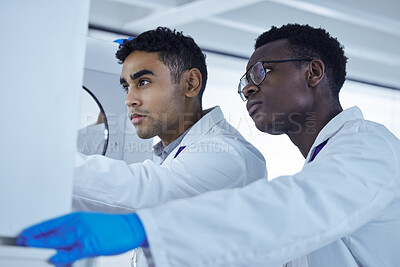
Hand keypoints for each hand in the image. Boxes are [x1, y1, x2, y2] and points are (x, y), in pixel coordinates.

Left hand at [17, 212, 145, 264]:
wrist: (130, 227)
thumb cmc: (113, 227)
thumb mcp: (91, 224)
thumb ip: (75, 231)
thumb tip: (61, 242)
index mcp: (78, 217)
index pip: (52, 223)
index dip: (37, 229)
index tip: (26, 234)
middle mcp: (79, 223)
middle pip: (52, 231)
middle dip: (35, 237)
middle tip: (24, 242)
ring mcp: (84, 233)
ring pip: (58, 240)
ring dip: (43, 245)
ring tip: (31, 248)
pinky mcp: (91, 244)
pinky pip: (72, 252)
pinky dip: (61, 256)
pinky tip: (54, 258)